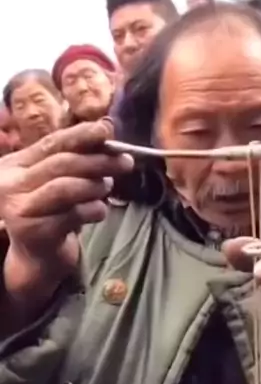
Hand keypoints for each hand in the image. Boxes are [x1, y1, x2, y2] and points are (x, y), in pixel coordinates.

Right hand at [0, 119, 132, 303]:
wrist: (36, 256)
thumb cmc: (50, 211)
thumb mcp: (57, 179)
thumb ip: (76, 155)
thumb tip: (106, 126)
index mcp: (15, 165)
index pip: (51, 143)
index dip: (81, 134)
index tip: (107, 130)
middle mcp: (10, 186)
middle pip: (60, 164)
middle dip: (98, 160)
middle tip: (126, 161)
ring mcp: (20, 210)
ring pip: (65, 188)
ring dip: (95, 185)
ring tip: (108, 186)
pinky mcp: (35, 233)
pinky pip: (73, 215)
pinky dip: (94, 210)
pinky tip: (100, 210)